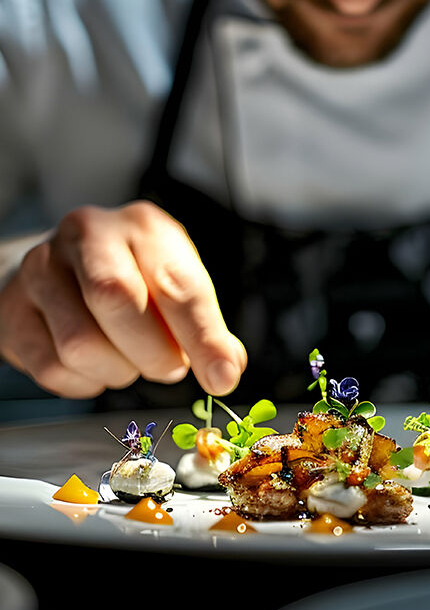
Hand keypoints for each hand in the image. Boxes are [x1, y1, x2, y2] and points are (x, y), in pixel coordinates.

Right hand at [0, 202, 246, 398]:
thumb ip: (206, 327)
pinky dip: (85, 382)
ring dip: (118, 370)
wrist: (71, 264)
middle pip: (117, 302)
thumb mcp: (180, 285)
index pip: (177, 284)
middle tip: (170, 367)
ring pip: (80, 344)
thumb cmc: (138, 276)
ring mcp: (42, 268)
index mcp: (144, 227)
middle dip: (154, 353)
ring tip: (130, 358)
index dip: (203, 338)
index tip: (222, 378)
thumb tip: (227, 368)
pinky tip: (97, 365)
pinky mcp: (12, 307)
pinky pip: (51, 367)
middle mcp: (88, 235)